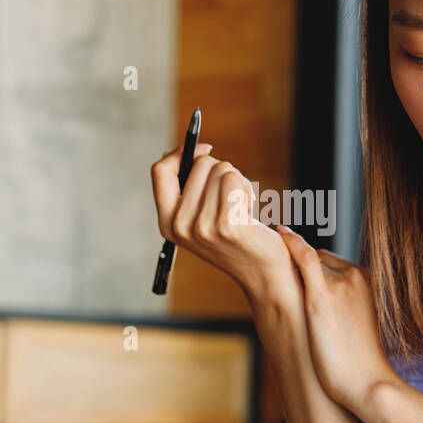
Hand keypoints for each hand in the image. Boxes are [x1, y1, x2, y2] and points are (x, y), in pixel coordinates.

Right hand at [150, 142, 298, 305]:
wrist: (262, 273)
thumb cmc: (236, 237)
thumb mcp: (202, 215)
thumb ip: (190, 188)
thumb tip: (192, 152)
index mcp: (167, 223)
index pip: (160, 171)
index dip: (181, 153)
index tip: (204, 149)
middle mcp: (180, 226)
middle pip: (199, 164)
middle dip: (221, 172)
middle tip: (231, 201)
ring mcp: (201, 227)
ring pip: (220, 169)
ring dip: (237, 182)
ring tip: (240, 209)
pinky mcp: (226, 225)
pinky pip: (234, 180)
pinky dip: (246, 189)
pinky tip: (248, 213)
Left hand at [276, 226, 399, 411]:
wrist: (367, 384)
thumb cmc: (360, 364)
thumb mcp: (358, 326)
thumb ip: (344, 308)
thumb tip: (324, 309)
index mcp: (367, 282)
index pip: (331, 263)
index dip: (311, 268)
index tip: (293, 268)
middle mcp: (355, 277)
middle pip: (320, 260)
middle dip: (301, 268)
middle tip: (277, 271)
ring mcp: (340, 284)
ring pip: (308, 261)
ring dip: (289, 260)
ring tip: (270, 250)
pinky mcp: (322, 298)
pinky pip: (305, 257)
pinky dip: (292, 242)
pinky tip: (279, 232)